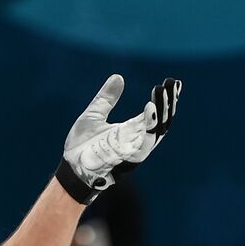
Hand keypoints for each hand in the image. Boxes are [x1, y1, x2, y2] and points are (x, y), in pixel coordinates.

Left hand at [57, 74, 180, 204]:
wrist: (70, 169)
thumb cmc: (82, 147)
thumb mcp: (94, 115)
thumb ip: (107, 99)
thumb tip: (118, 77)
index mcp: (132, 131)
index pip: (157, 114)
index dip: (166, 99)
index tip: (173, 82)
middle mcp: (138, 140)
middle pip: (162, 122)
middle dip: (169, 102)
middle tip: (172, 83)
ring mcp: (134, 149)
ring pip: (157, 130)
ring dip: (162, 110)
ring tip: (162, 90)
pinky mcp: (127, 156)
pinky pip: (143, 140)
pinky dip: (149, 125)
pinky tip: (150, 107)